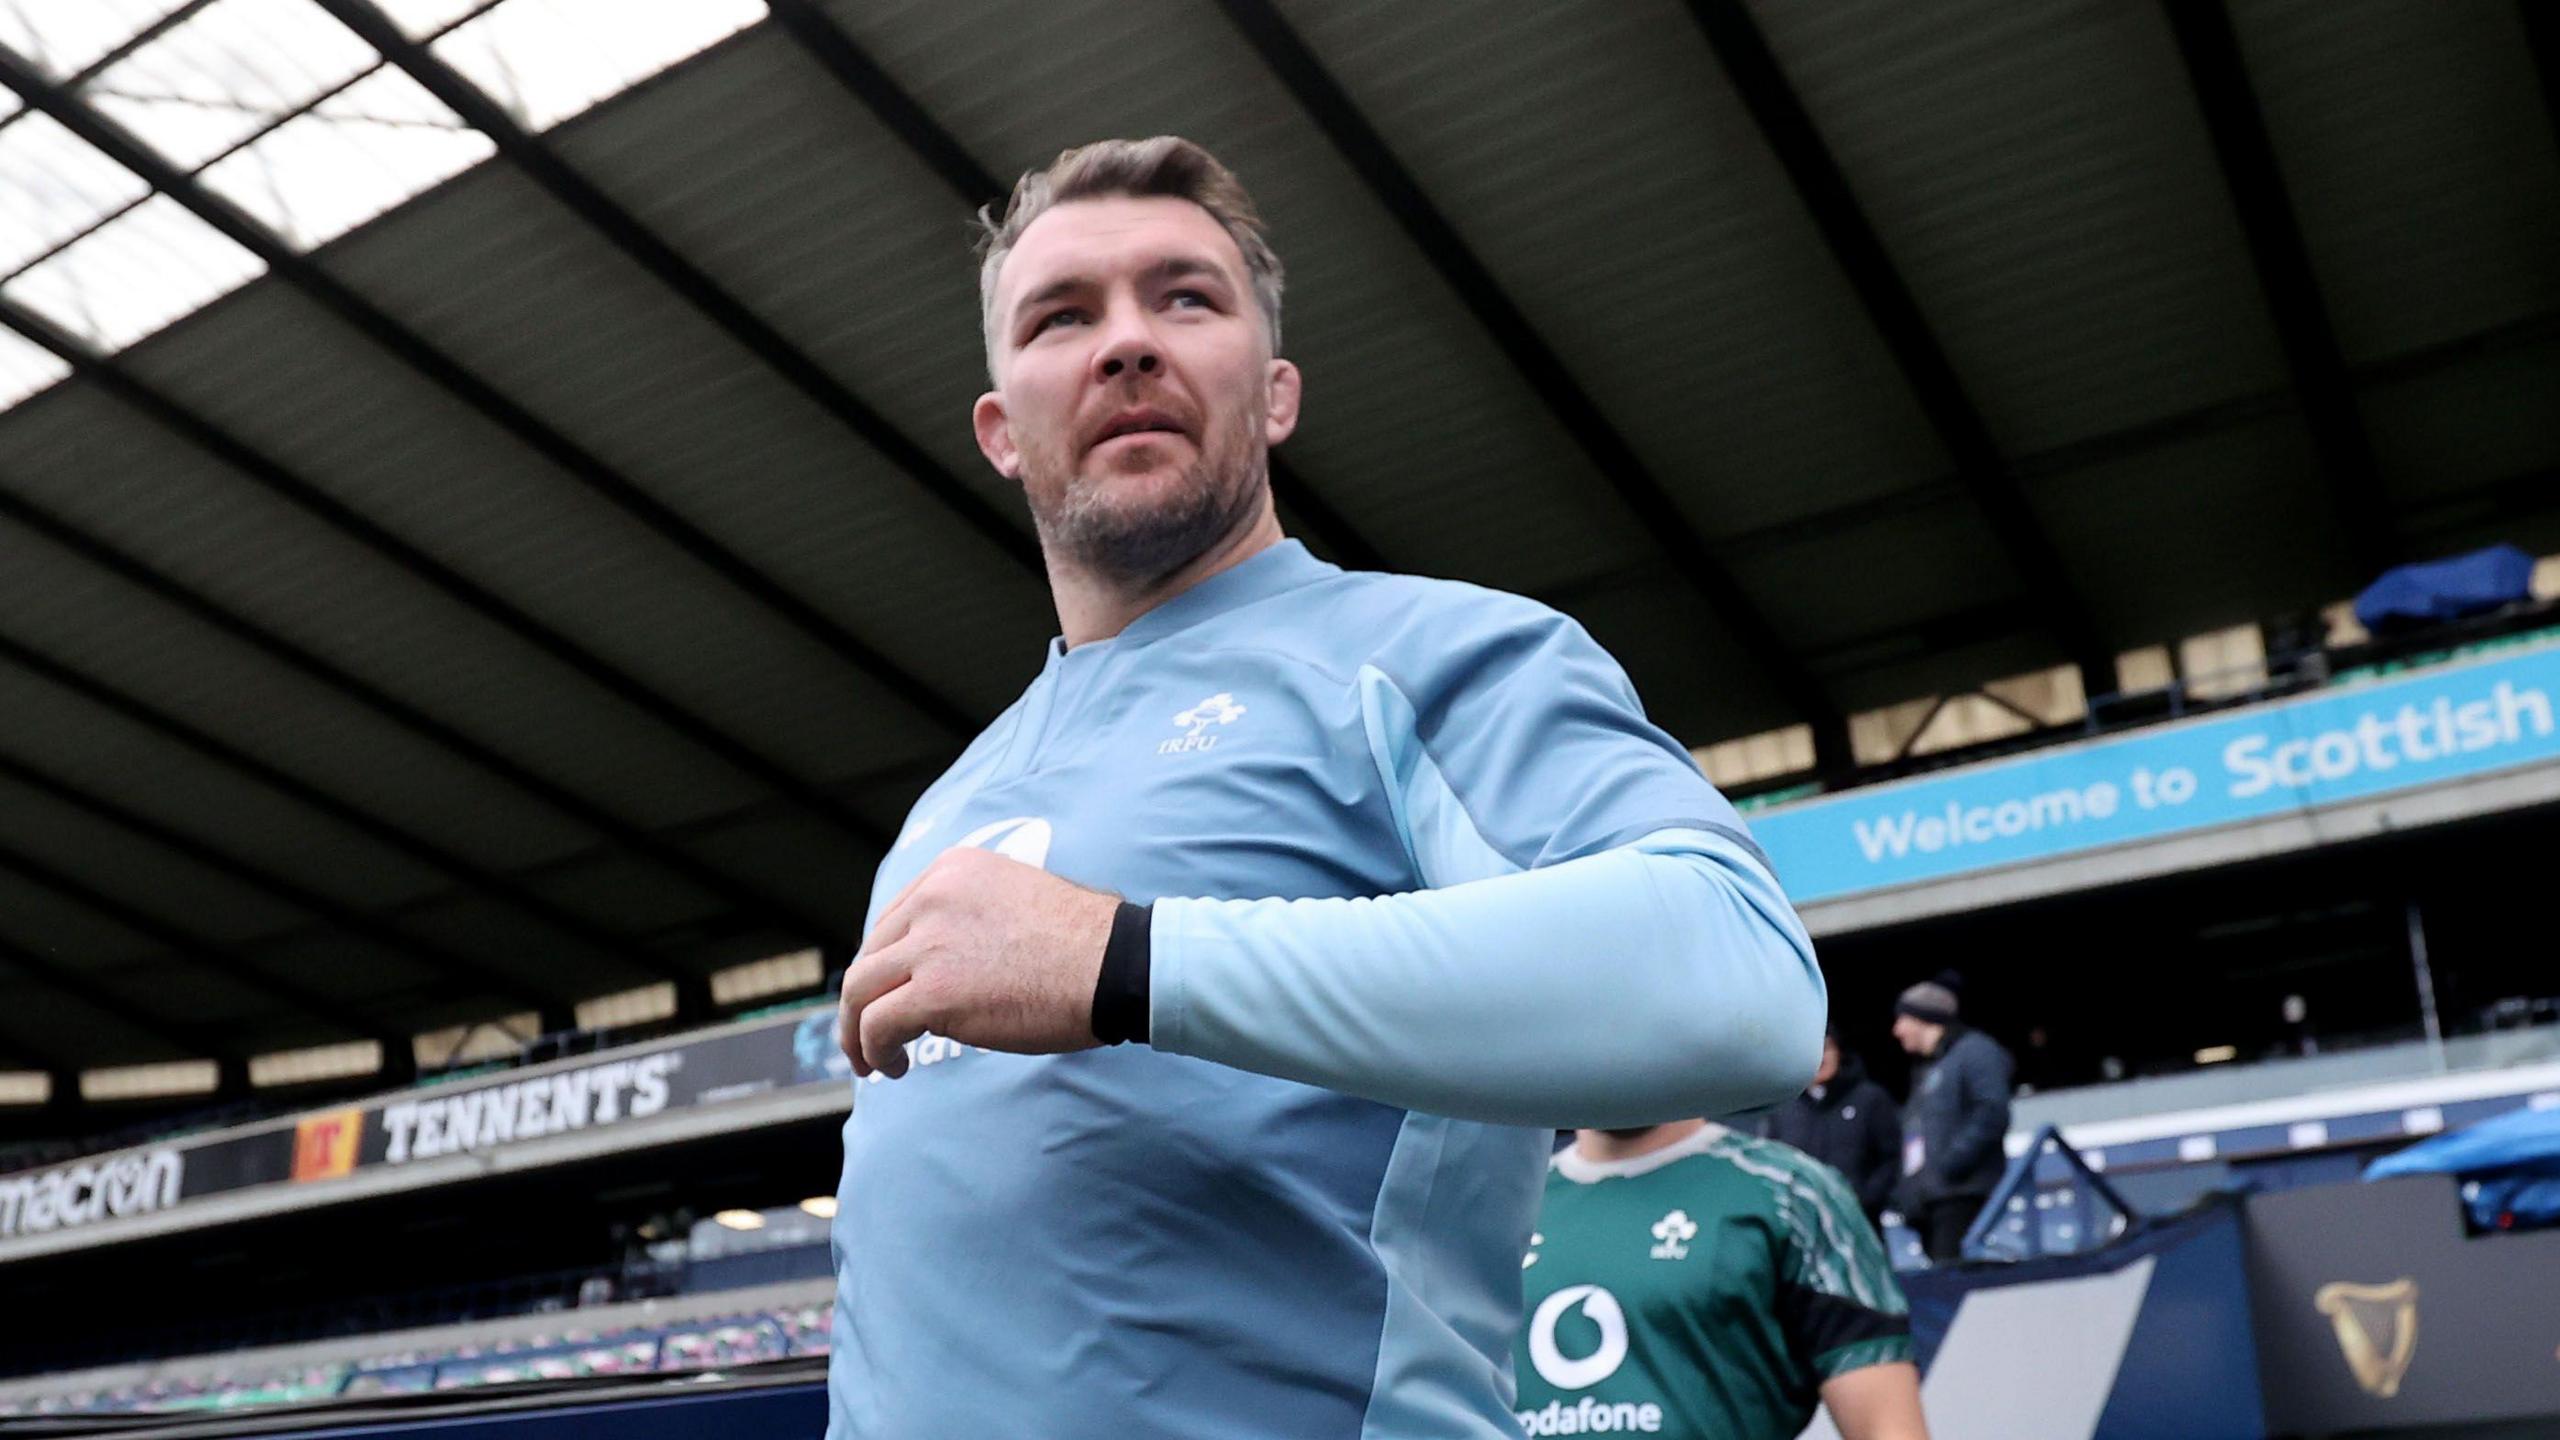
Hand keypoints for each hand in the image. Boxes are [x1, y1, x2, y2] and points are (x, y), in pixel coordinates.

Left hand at [837, 846, 1119, 1078]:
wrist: (1116, 966)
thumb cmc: (1086, 944)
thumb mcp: (1016, 899)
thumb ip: (972, 917)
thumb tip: (947, 961)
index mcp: (953, 870)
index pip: (893, 919)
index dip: (885, 964)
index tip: (890, 992)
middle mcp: (933, 897)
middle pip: (870, 953)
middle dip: (864, 998)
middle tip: (870, 1032)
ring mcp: (929, 943)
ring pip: (859, 990)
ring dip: (856, 1030)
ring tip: (872, 1060)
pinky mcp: (932, 992)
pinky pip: (877, 1025)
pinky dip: (874, 1050)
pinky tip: (894, 1066)